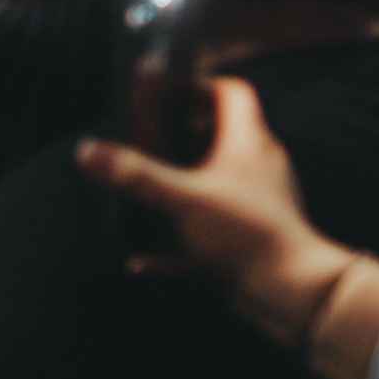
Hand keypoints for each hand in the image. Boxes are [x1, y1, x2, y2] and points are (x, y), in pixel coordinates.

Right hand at [74, 76, 354, 349]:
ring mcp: (256, 203)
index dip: (200, 85)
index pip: (232, 94)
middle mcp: (258, 167)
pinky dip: (176, 242)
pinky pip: (206, 231)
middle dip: (181, 136)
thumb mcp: (182, 199)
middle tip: (145, 141)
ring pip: (214, 183)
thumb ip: (134, 174)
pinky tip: (143, 261)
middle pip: (220, 136)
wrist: (292, 292)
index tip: (168, 91)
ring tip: (143, 191)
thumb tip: (86, 151)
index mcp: (248, 143)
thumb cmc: (247, 234)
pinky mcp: (250, 239)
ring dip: (179, 186)